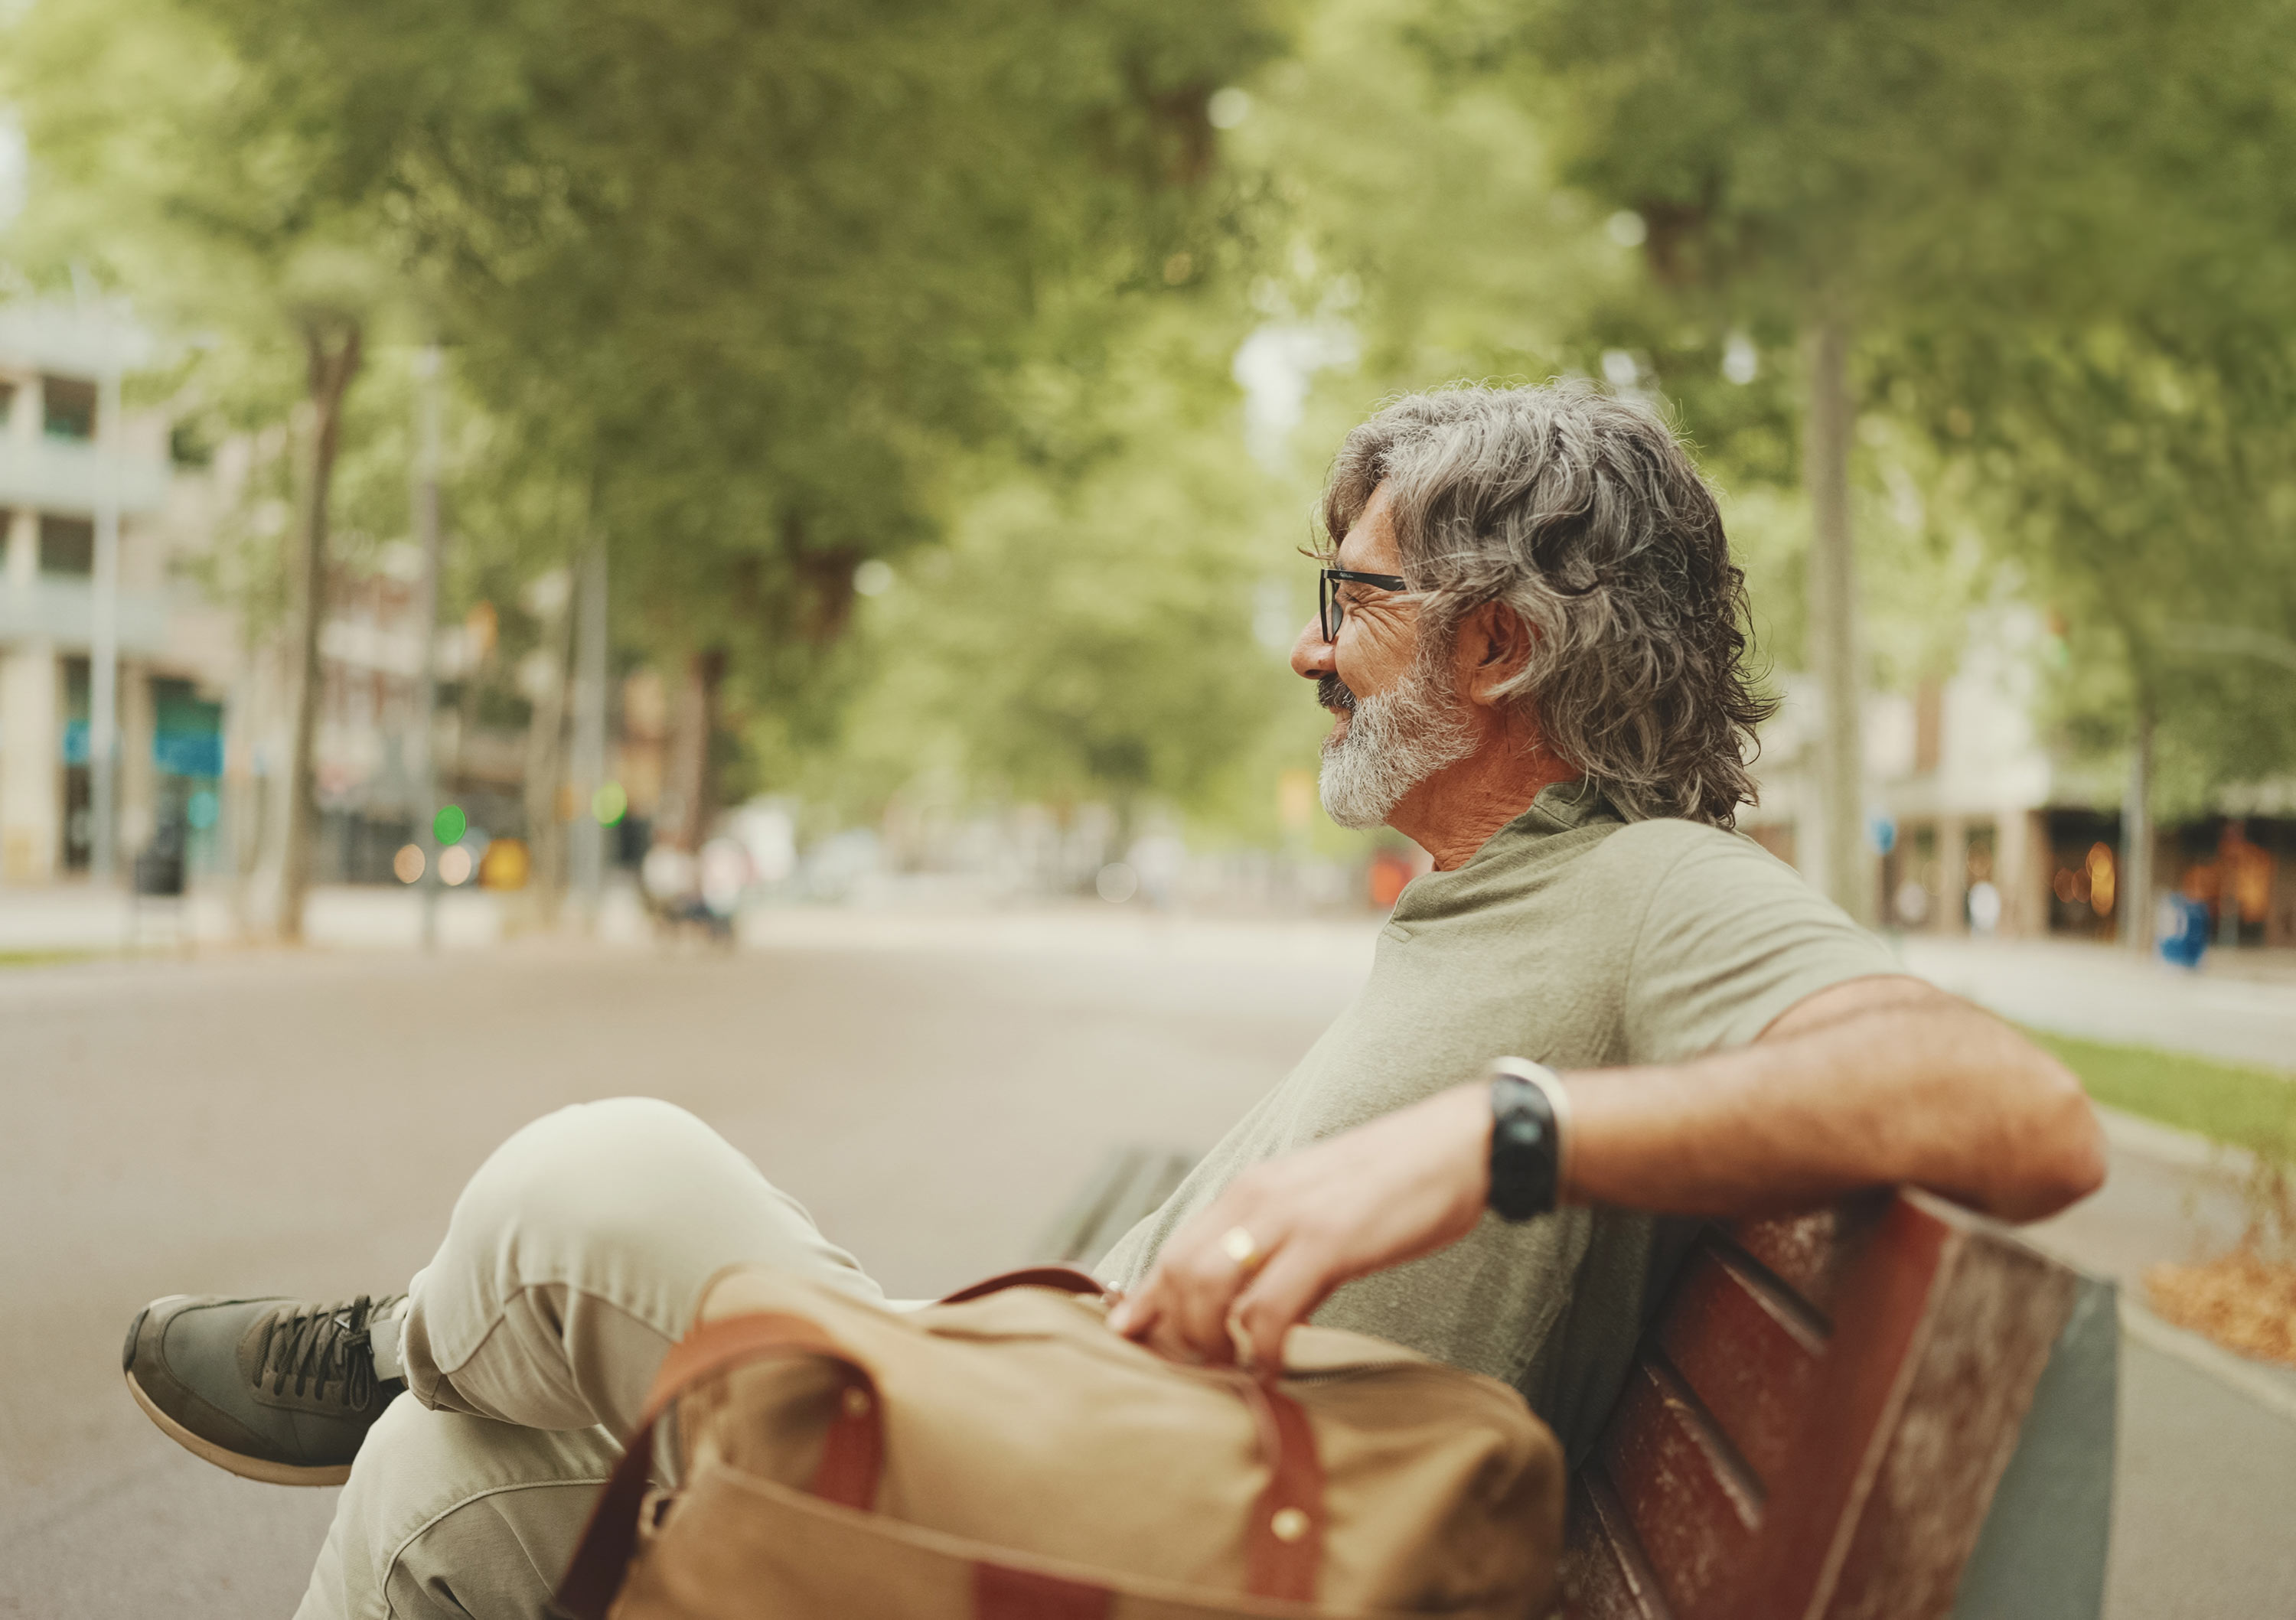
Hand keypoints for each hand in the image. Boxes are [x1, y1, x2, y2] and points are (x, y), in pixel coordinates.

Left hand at [1107, 1083, 1490, 1368]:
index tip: (1132, 1338)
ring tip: (1232, 1375)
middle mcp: (1257, 1198)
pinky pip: (1270, 1311)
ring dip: (1210, 1344)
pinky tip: (1275, 1368)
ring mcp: (1290, 1218)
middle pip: (1179, 1273)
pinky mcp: (1328, 1242)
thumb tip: (1250, 1292)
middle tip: (1196, 1373)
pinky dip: (1261, 1350)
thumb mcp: (1317, 1200)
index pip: (1175, 1248)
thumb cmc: (1396, 1181)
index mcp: (1252, 1189)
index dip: (1147, 1299)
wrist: (1461, 1144)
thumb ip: (1277, 1236)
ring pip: (1209, 1290)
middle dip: (1175, 1332)